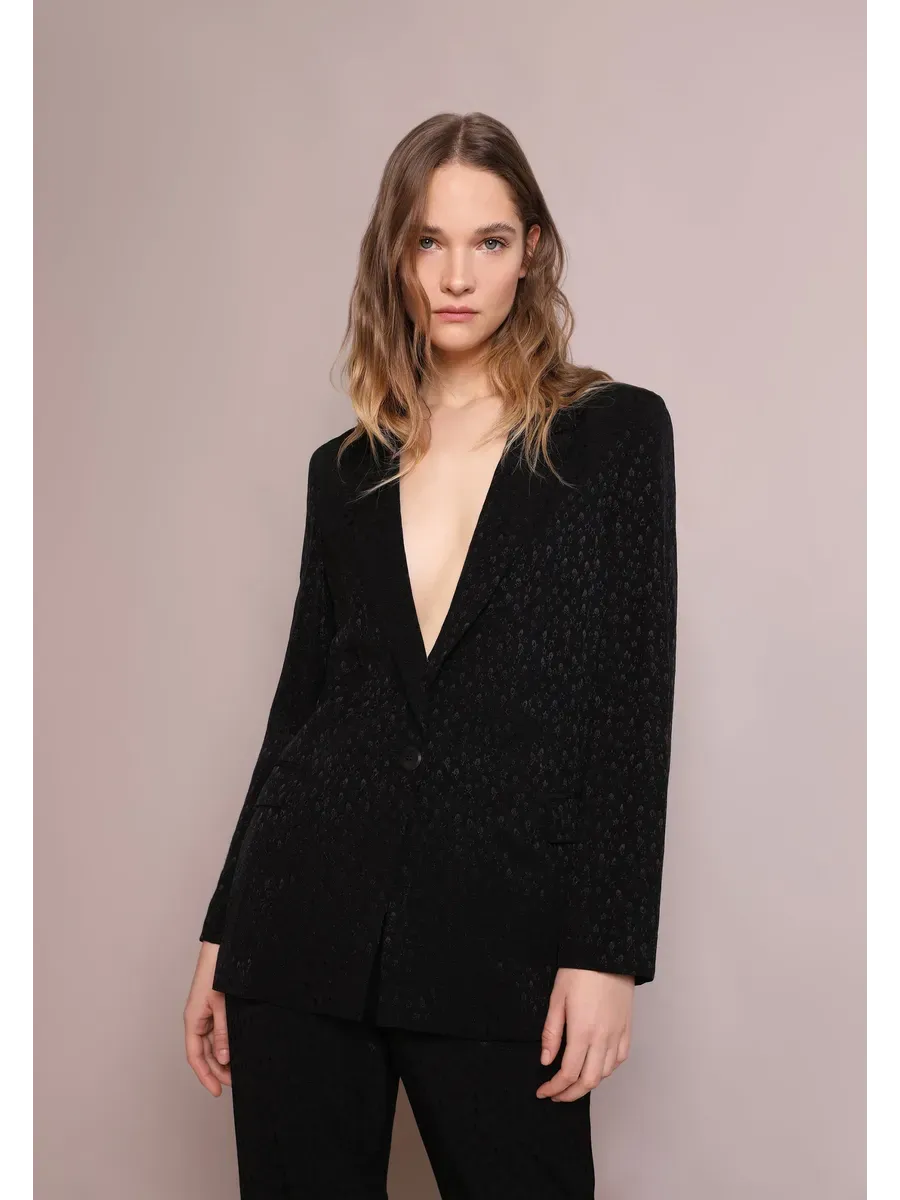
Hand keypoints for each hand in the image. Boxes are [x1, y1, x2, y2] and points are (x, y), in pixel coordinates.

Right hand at [184, 942, 231, 1096]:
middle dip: (218, 1070)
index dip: (205, 1076)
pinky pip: (219, 1031)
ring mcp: (207, 1013)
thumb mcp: (221, 1005)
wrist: (223, 947)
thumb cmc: (217, 971)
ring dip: (224, 1057)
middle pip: (205, 1053)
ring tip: (239, 1069)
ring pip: (213, 1043)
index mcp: (193, 1020)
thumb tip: (224, 1058)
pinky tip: (239, 1048)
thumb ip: (223, 1032)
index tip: (217, 1091)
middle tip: (236, 1082)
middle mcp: (198, 1019)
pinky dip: (228, 1042)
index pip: (196, 1057)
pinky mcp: (217, 1006)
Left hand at [536, 967, 633, 1100]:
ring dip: (588, 1083)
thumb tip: (546, 1061)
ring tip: (573, 1081)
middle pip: (589, 1081)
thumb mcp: (557, 999)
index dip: (554, 1088)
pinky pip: (620, 1058)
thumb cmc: (579, 972)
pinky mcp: (627, 1028)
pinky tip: (596, 1066)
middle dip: (570, 1094)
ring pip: (605, 1073)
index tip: (543, 1091)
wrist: (608, 953)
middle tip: (556, 1094)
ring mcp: (618, 1034)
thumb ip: (551, 1033)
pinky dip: (607, 1069)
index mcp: (583, 1032)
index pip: (568, 1073)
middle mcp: (603, 1038)